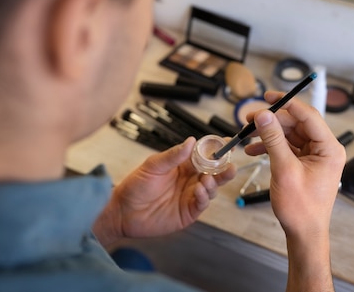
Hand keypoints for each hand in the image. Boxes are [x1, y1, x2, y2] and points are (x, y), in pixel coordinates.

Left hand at [94, 137, 235, 245]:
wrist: (122, 212)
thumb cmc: (135, 186)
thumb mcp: (153, 165)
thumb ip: (173, 156)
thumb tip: (191, 141)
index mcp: (183, 166)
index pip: (204, 156)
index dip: (216, 149)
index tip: (226, 142)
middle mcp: (190, 180)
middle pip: (213, 173)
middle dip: (224, 169)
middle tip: (230, 165)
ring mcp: (190, 196)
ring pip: (211, 189)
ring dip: (214, 183)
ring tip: (207, 179)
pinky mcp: (188, 213)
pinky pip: (202, 204)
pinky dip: (203, 197)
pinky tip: (199, 190)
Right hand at [244, 92, 345, 236]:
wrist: (304, 233)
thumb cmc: (301, 208)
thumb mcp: (284, 170)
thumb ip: (273, 139)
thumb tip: (263, 114)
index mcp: (329, 148)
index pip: (308, 115)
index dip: (287, 103)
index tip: (268, 97)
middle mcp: (325, 149)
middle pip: (297, 123)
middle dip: (272, 120)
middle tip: (249, 119)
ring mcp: (315, 156)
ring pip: (289, 134)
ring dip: (268, 133)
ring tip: (246, 134)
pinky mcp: (304, 163)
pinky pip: (287, 146)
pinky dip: (270, 146)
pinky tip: (252, 149)